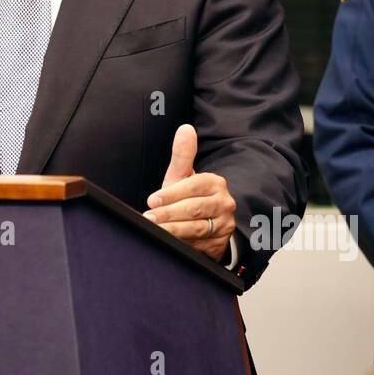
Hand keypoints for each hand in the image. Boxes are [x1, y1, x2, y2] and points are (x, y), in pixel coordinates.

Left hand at [142, 123, 234, 261]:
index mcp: (215, 183)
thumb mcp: (185, 176)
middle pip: (194, 209)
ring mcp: (224, 225)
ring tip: (155, 230)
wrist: (210, 222)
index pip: (193, 187)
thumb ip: (182, 155)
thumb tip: (185, 129)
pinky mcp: (219, 245)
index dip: (171, 194)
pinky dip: (183, 245)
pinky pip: (199, 246)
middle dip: (169, 214)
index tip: (152, 200)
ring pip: (197, 229)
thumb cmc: (191, 196)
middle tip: (149, 218)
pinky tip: (168, 244)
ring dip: (174, 231)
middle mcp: (224, 204)